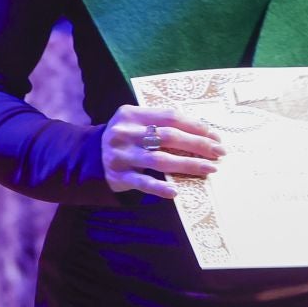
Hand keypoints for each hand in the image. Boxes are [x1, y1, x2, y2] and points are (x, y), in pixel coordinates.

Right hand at [100, 106, 221, 198]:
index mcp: (131, 114)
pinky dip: (160, 188)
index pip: (169, 117)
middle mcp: (125, 133)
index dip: (195, 126)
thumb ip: (159, 123)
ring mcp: (121, 155)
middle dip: (197, 144)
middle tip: (218, 152)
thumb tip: (200, 133)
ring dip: (188, 164)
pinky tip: (176, 192)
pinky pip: (143, 183)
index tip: (214, 136)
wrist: (89, 156)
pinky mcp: (119, 176)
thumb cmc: (124, 138)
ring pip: (160, 160)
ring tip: (209, 169)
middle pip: (168, 137)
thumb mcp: (134, 122)